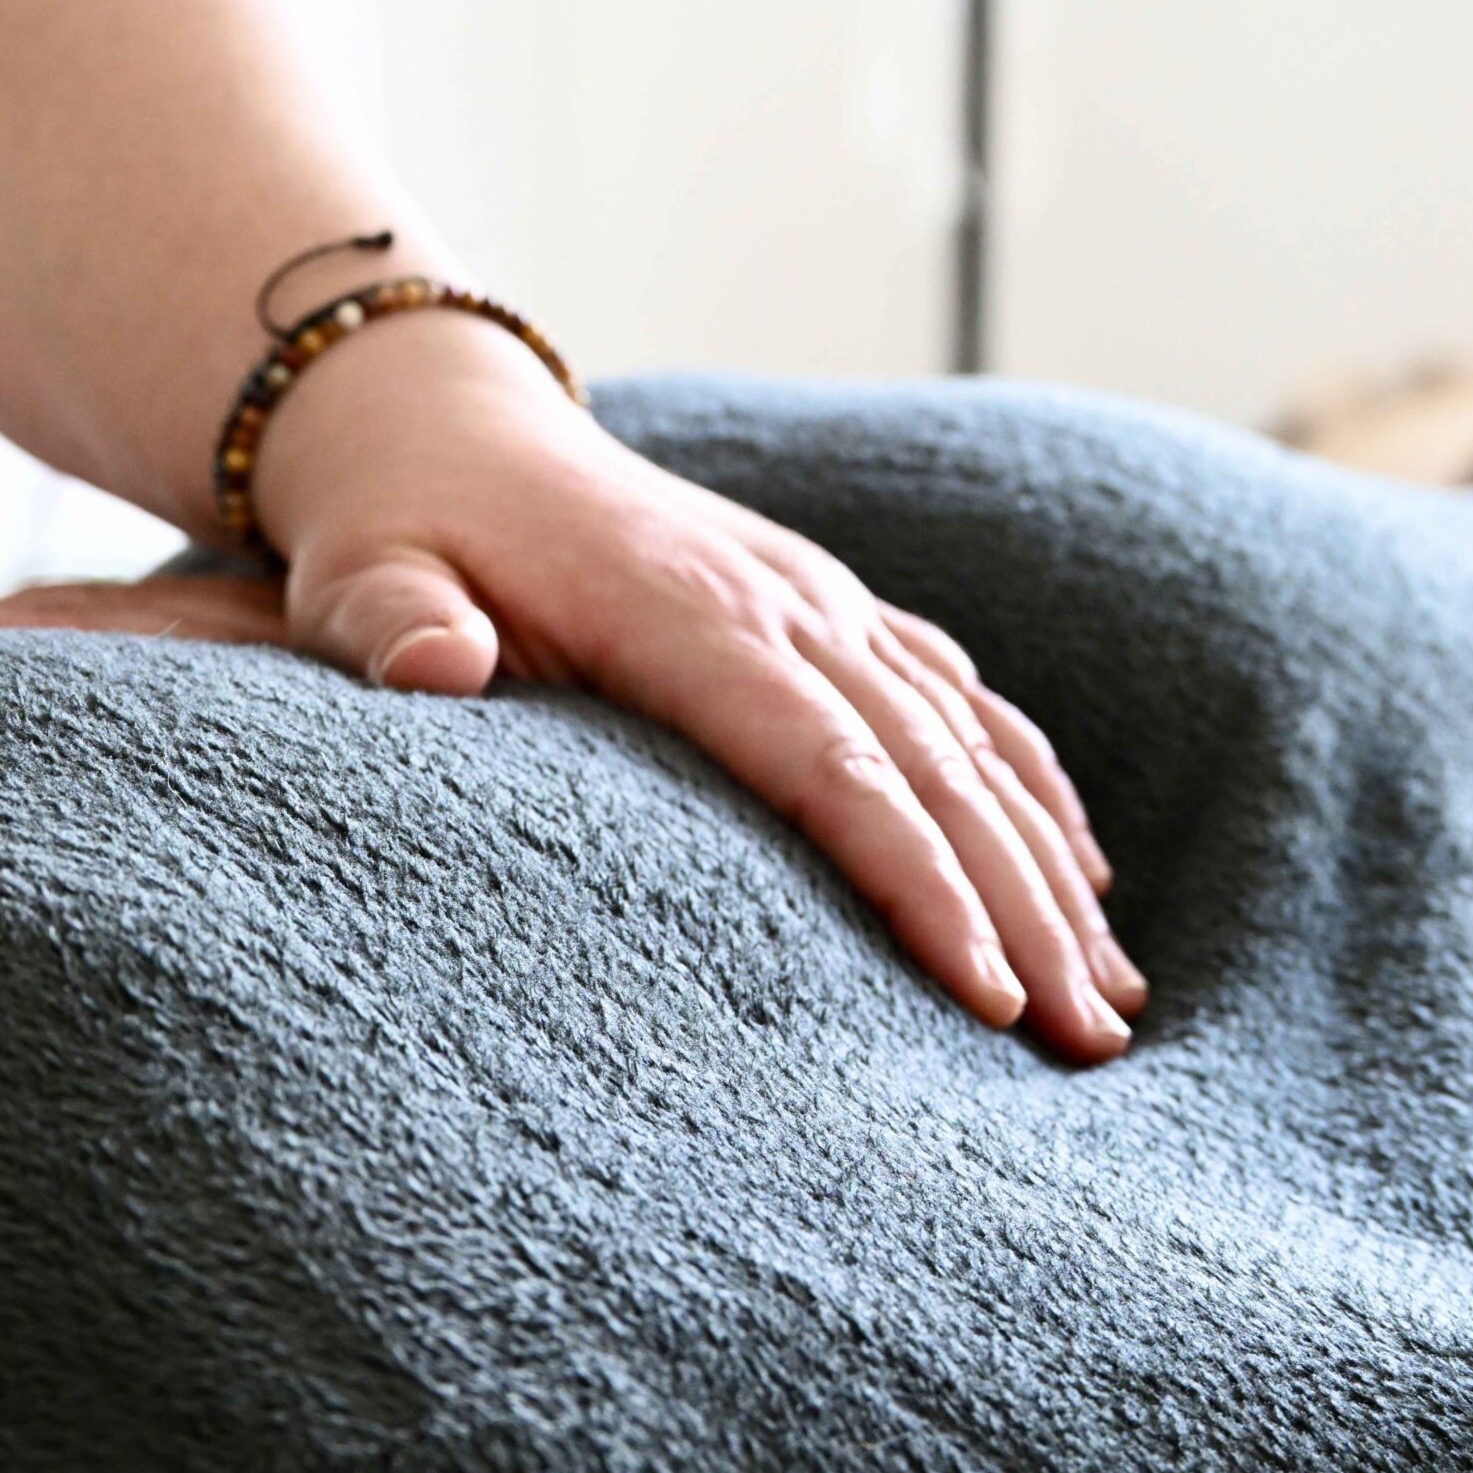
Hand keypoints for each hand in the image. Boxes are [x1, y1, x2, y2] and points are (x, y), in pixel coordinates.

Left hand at [0, 322, 1143, 1062]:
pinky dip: (1027, 785)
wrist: (445, 426)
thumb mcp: (361, 571)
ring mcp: (818, 598)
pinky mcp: (827, 608)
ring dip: (1048, 867)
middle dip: (1021, 907)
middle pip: (931, 766)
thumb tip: (435, 671)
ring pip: (968, 739)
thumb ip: (391, 623)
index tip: (982, 996)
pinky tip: (1083, 872)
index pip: (829, 762)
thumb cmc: (397, 527)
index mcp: (686, 609)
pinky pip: (957, 697)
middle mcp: (783, 599)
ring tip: (1111, 1001)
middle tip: (1088, 1045)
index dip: (913, 878)